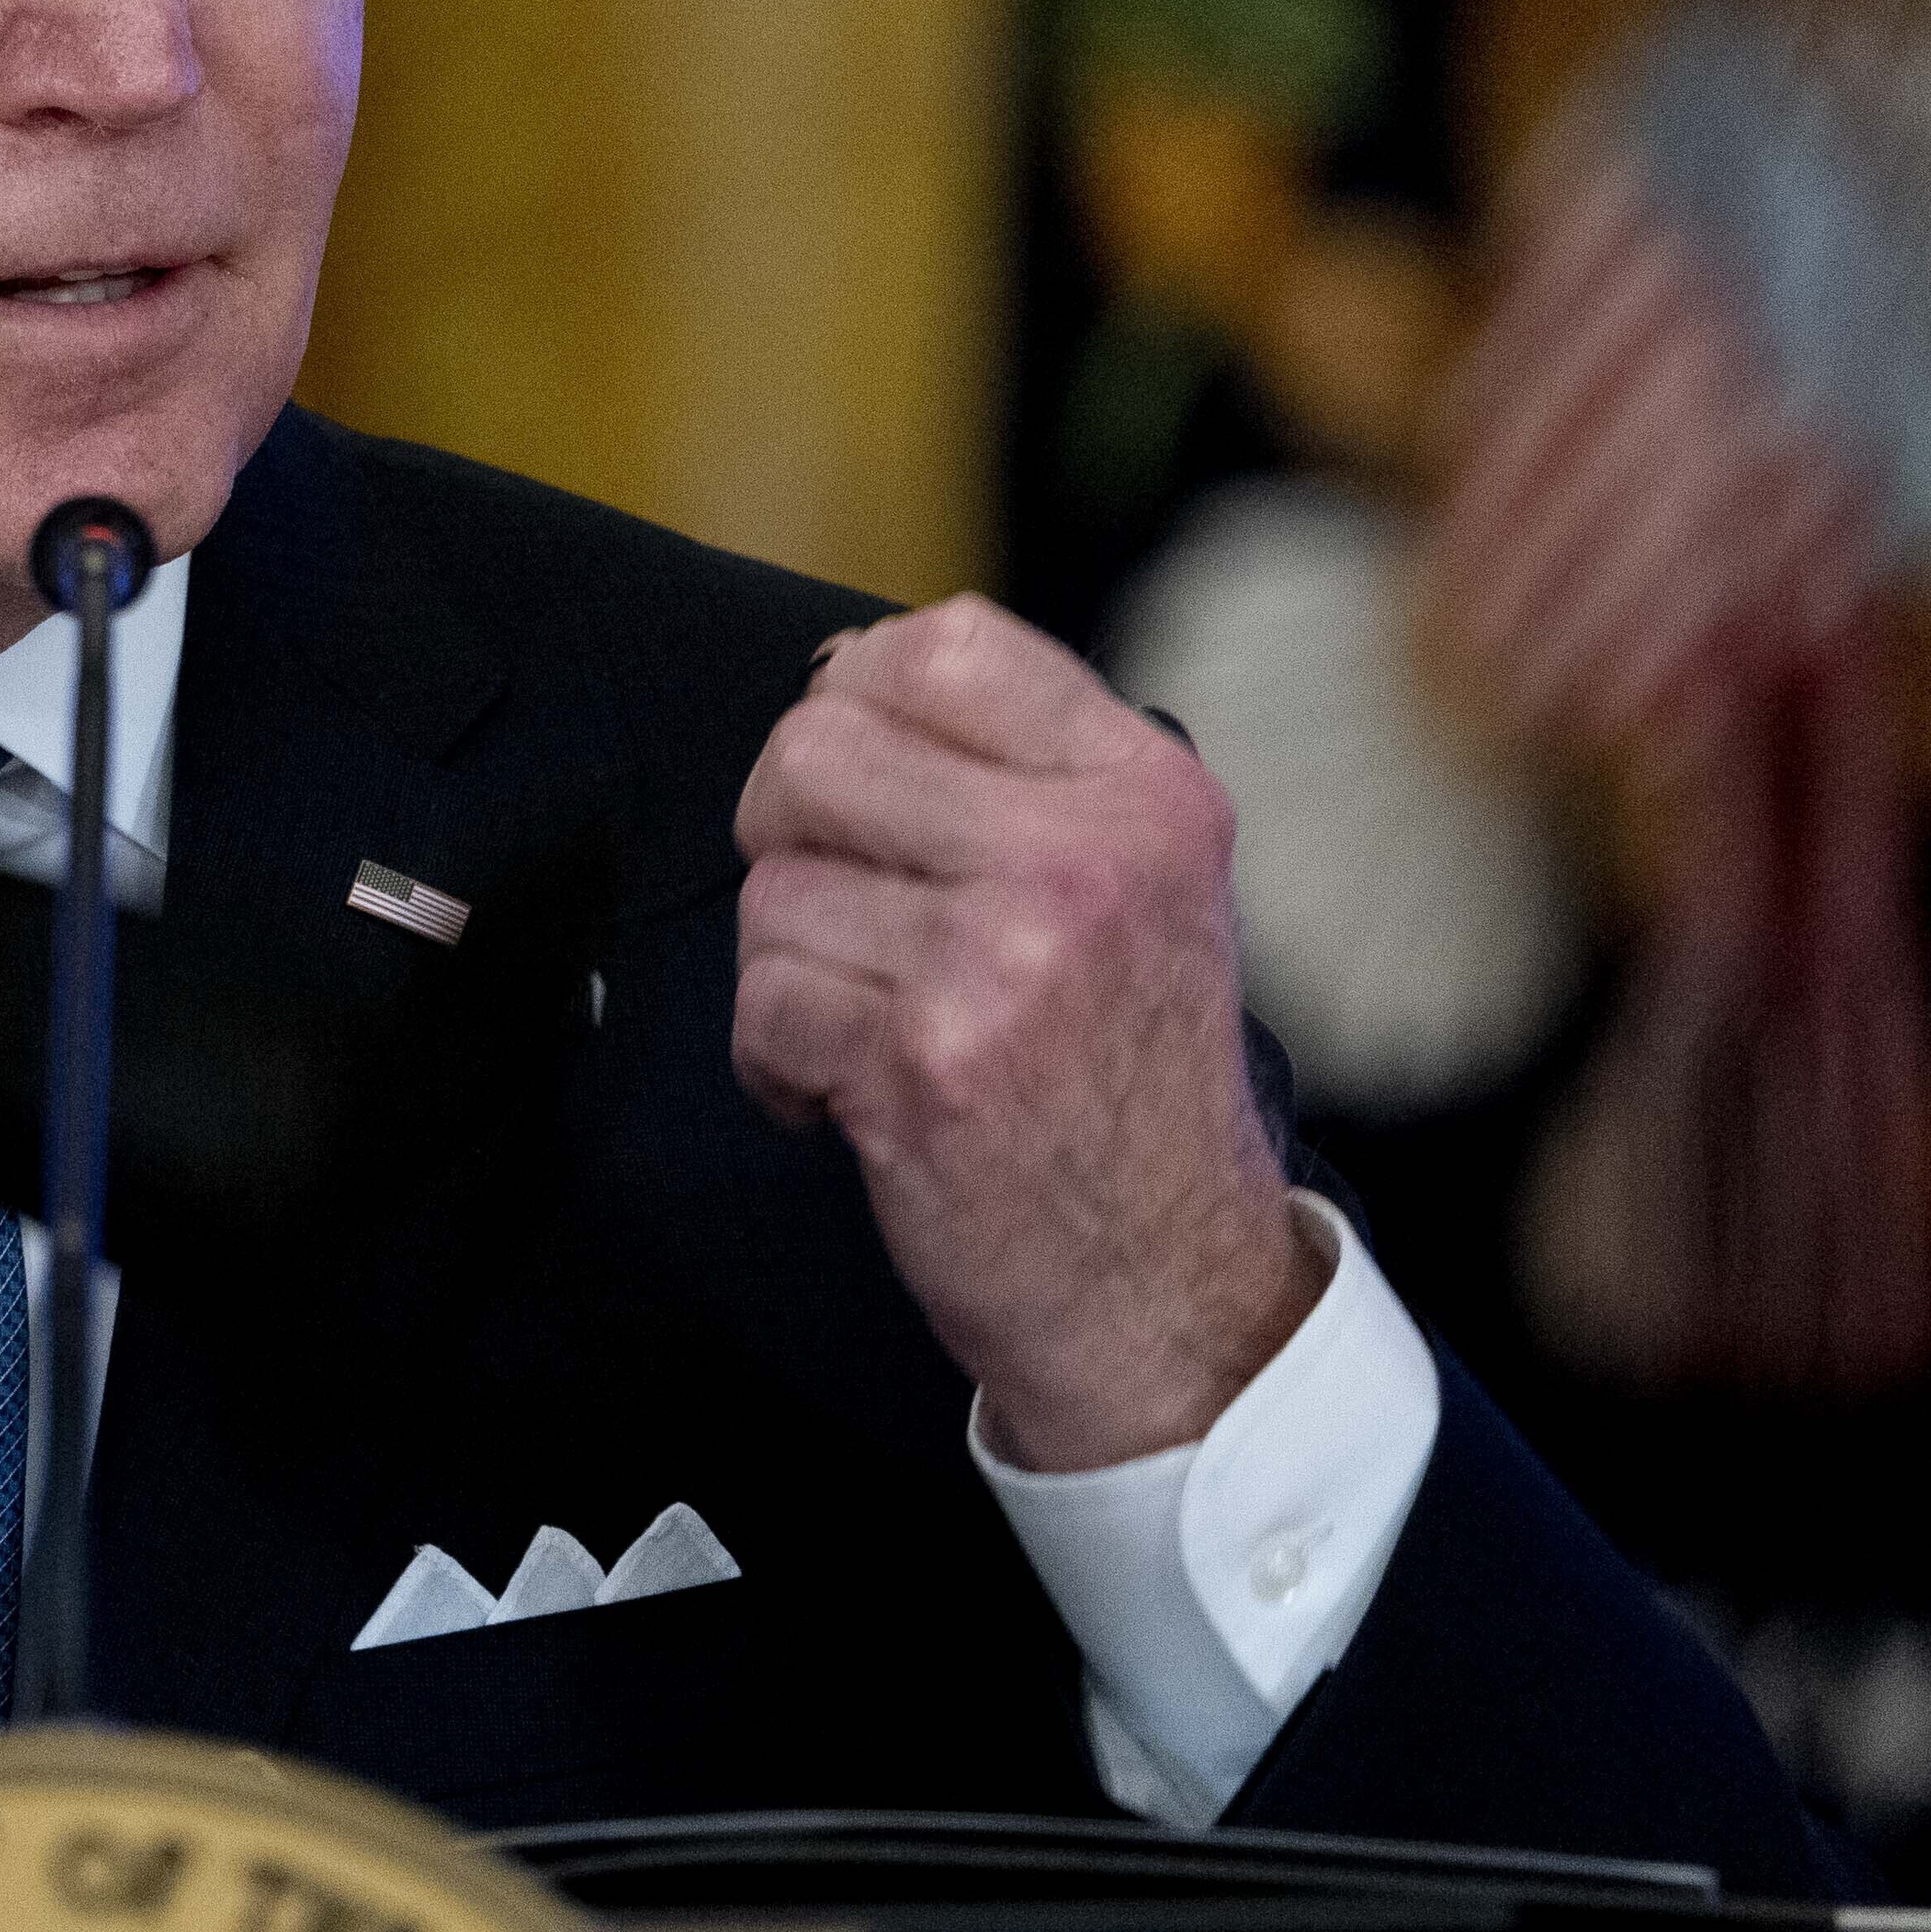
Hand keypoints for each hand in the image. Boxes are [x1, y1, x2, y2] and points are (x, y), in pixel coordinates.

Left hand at [728, 596, 1318, 1471]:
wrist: (1168, 1287)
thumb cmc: (1129, 1079)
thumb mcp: (1140, 887)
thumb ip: (1021, 774)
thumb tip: (844, 669)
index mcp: (1145, 795)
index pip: (947, 644)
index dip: (859, 692)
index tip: (858, 773)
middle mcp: (1082, 860)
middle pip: (817, 747)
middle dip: (787, 826)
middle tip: (837, 901)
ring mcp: (1002, 961)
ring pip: (773, 886)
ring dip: (791, 964)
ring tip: (872, 1020)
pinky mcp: (922, 1064)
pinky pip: (762, 1001)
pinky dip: (777, 1062)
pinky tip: (849, 1094)